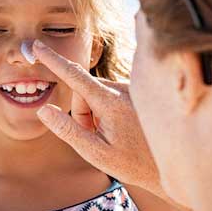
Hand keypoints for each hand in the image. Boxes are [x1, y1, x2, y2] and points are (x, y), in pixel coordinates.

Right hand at [32, 40, 166, 200]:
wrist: (174, 164)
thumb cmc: (134, 164)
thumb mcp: (95, 153)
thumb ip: (68, 130)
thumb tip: (44, 110)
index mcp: (111, 102)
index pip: (74, 76)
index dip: (52, 60)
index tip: (37, 46)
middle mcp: (124, 89)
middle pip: (84, 92)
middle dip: (82, 113)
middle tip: (96, 138)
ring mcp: (132, 89)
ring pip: (96, 95)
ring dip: (96, 114)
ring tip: (114, 137)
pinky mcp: (137, 93)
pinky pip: (110, 96)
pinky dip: (108, 111)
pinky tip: (124, 130)